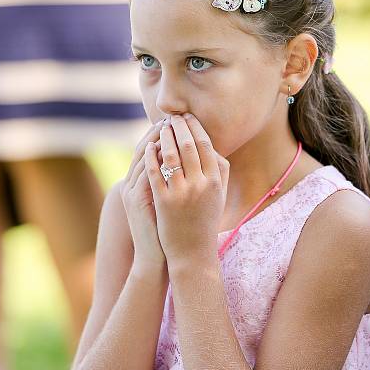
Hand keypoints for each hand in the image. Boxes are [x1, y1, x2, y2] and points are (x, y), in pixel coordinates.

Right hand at [120, 121, 167, 270]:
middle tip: (173, 117)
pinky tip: (164, 151)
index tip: (179, 121)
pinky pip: (143, 175)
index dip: (163, 134)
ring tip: (169, 128)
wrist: (157, 258)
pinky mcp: (136, 202)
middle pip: (144, 149)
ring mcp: (132, 192)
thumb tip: (192, 163)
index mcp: (141, 183)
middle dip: (158, 132)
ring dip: (155, 141)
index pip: (151, 150)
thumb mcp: (170, 202)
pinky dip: (152, 161)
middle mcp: (132, 184)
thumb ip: (174, 182)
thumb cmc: (168, 231)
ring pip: (142, 158)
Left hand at [144, 114, 229, 267]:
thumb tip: (212, 144)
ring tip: (160, 128)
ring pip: (171, 156)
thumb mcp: (220, 195)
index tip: (187, 116)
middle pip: (188, 145)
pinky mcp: (164, 202)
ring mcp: (181, 193)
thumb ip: (220, 170)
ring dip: (164, 137)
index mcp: (216, 181)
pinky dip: (151, 156)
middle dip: (179, 126)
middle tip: (172, 116)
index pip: (205, 144)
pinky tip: (148, 147)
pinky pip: (155, 172)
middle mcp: (201, 185)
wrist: (193, 253)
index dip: (195, 127)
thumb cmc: (206, 222)